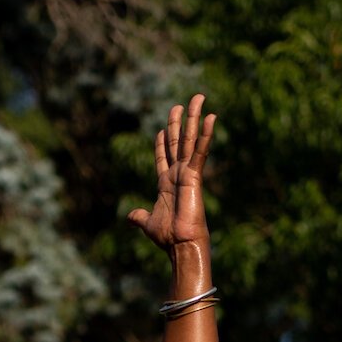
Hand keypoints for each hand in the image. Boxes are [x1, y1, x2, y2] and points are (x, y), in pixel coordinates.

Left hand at [128, 94, 215, 252]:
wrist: (181, 244)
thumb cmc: (167, 236)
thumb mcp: (147, 223)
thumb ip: (139, 217)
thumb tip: (130, 217)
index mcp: (166, 184)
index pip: (163, 157)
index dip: (162, 144)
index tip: (161, 130)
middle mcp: (178, 175)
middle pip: (178, 142)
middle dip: (178, 122)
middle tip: (180, 104)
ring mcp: (187, 172)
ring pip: (191, 139)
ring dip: (194, 118)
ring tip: (198, 98)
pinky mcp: (195, 175)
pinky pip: (201, 151)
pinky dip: (206, 134)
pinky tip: (211, 117)